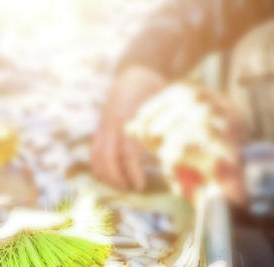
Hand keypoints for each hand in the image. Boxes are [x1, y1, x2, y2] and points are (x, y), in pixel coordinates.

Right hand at [91, 65, 167, 190]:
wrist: (135, 71)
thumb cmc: (155, 88)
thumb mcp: (165, 102)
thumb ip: (167, 124)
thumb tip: (179, 149)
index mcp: (129, 117)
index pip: (128, 152)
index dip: (132, 171)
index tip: (140, 185)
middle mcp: (113, 123)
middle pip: (107, 158)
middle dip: (117, 178)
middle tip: (130, 189)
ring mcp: (104, 125)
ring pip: (97, 156)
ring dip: (105, 175)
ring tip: (120, 186)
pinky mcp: (100, 128)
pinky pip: (94, 151)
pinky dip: (98, 166)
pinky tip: (108, 176)